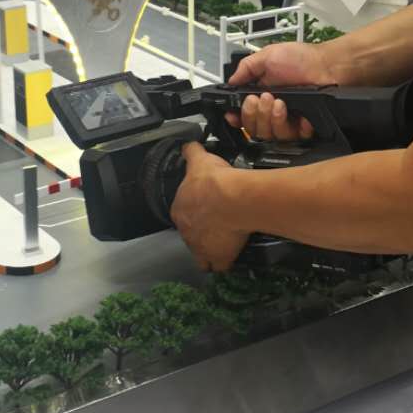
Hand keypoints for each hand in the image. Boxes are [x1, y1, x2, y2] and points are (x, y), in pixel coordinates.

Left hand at [170, 142, 248, 271]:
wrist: (233, 198)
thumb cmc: (215, 180)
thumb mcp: (200, 160)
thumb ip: (191, 153)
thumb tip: (188, 145)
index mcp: (179, 210)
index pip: (184, 216)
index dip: (196, 213)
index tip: (209, 209)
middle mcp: (186, 232)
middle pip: (193, 235)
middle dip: (203, 232)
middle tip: (220, 224)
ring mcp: (201, 248)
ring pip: (203, 254)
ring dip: (211, 250)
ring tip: (225, 243)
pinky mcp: (218, 258)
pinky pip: (219, 266)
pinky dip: (225, 263)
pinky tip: (232, 256)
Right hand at [228, 41, 329, 141]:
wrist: (327, 65)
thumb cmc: (302, 59)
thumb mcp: (268, 56)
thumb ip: (246, 68)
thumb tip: (230, 81)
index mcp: (261, 94)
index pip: (243, 114)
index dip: (237, 118)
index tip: (233, 115)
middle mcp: (272, 110)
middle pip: (254, 128)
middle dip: (254, 114)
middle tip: (263, 98)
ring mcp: (288, 119)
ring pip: (272, 135)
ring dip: (272, 119)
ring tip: (280, 103)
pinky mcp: (303, 126)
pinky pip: (295, 136)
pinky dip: (297, 126)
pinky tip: (299, 115)